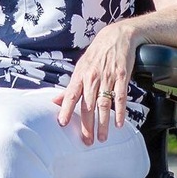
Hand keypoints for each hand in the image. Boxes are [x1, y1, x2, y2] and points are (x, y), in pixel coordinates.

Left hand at [56, 21, 138, 145]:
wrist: (117, 36)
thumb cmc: (96, 54)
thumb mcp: (80, 67)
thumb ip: (70, 87)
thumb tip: (55, 101)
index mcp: (80, 75)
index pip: (71, 95)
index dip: (65, 109)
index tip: (62, 123)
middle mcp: (92, 77)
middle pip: (88, 105)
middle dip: (87, 125)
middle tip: (87, 141)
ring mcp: (108, 77)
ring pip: (104, 104)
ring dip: (103, 123)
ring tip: (102, 138)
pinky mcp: (122, 77)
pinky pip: (120, 97)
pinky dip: (119, 112)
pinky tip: (118, 124)